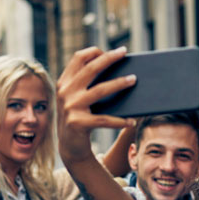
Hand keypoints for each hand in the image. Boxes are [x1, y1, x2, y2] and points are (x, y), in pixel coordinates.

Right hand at [56, 47, 136, 165]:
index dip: (95, 52)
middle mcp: (65, 92)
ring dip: (119, 83)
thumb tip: (117, 70)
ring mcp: (70, 107)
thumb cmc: (80, 119)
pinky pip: (104, 119)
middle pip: (90, 69)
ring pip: (100, 90)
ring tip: (134, 80)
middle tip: (124, 53)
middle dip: (109, 58)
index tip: (113, 51)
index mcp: (64, 83)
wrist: (69, 148)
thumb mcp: (77, 99)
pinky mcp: (78, 123)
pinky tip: (132, 121)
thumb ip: (86, 84)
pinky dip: (120, 121)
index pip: (78, 58)